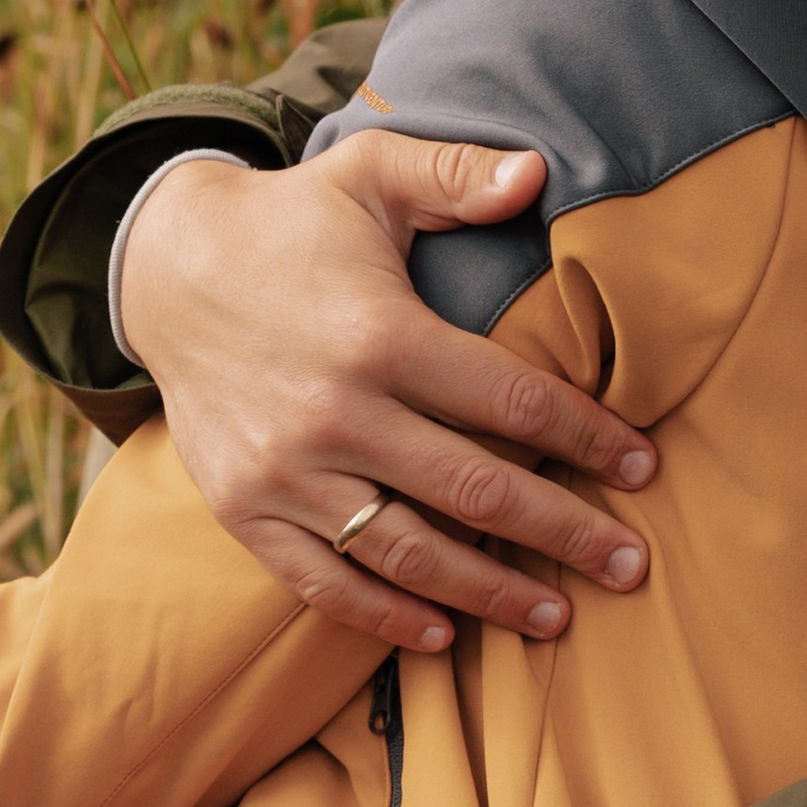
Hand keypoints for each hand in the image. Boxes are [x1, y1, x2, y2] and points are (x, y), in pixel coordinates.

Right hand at [118, 134, 654, 651]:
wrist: (163, 269)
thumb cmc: (291, 220)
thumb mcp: (371, 173)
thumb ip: (457, 172)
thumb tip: (538, 172)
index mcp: (380, 335)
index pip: (511, 401)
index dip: (586, 437)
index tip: (643, 467)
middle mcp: (335, 412)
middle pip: (475, 490)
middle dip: (564, 533)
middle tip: (631, 566)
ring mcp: (285, 470)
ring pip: (408, 553)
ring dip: (489, 593)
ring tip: (557, 617)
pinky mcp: (245, 507)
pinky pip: (323, 582)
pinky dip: (383, 617)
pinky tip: (440, 634)